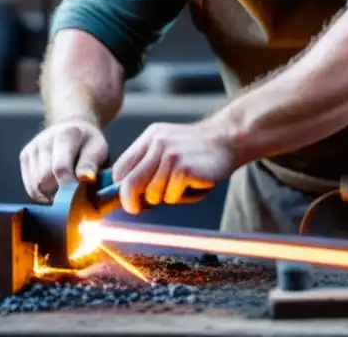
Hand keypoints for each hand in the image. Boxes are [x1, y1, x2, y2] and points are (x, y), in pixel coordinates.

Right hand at [19, 118, 108, 203]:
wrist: (72, 126)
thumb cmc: (88, 142)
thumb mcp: (98, 148)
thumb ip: (91, 163)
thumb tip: (85, 178)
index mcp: (67, 134)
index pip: (61, 168)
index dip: (68, 187)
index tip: (78, 197)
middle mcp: (45, 139)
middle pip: (45, 179)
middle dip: (59, 193)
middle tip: (72, 194)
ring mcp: (32, 148)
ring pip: (36, 186)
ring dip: (50, 195)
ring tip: (64, 189)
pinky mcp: (24, 156)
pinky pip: (30, 187)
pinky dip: (42, 194)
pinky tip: (53, 188)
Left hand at [111, 120, 236, 213]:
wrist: (227, 139)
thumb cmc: (197, 152)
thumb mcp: (168, 148)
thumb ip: (148, 165)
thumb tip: (127, 194)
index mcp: (150, 137)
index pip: (120, 169)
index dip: (120, 190)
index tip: (128, 200)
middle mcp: (158, 143)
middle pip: (129, 184)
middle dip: (131, 203)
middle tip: (138, 209)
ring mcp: (171, 155)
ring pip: (151, 194)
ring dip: (164, 198)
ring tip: (179, 186)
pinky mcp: (184, 168)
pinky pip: (170, 196)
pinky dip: (180, 197)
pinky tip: (192, 185)